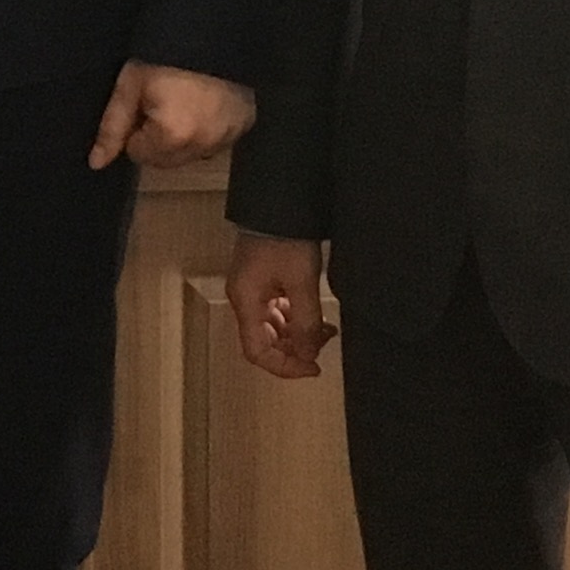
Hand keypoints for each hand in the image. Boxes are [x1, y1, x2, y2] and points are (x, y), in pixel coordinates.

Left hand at [90, 61, 253, 169]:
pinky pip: (217, 140)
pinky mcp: (245, 124)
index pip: (139, 154)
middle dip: (157, 136)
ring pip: (192, 153)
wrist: (213, 26)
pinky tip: (204, 101)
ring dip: (183, 137)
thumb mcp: (131, 84)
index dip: (135, 128)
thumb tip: (96, 163)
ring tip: (182, 98)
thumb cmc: (164, 52)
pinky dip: (208, 128)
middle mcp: (204, 145)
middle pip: (166, 159)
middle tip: (160, 98)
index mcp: (173, 136)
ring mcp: (229, 136)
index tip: (142, 102)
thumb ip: (112, 127)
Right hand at [227, 233, 335, 380]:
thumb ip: (306, 323)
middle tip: (323, 344)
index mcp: (246, 301)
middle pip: (264, 341)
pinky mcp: (261, 279)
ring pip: (271, 327)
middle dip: (295, 349)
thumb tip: (308, 355)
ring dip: (297, 333)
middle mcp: (244, 298)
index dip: (285, 366)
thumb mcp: (302, 283)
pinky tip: (313, 313)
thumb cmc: (285, 237)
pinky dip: (294, 318)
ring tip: (324, 329)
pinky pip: (275, 310)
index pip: (258, 352)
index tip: (313, 367)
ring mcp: (252, 288)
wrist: (280, 202)